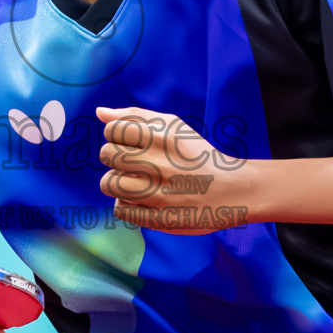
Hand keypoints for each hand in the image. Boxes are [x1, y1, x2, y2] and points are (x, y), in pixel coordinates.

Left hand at [95, 105, 250, 234]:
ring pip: (108, 183)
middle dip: (115, 158)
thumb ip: (136, 116)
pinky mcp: (159, 219)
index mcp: (165, 137)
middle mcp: (161, 164)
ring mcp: (160, 194)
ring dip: (117, 183)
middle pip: (106, 155)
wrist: (233, 191)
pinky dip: (126, 204)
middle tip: (135, 164)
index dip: (117, 136)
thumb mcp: (175, 127)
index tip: (133, 143)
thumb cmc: (197, 155)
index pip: (113, 130)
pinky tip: (143, 200)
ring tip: (136, 183)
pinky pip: (119, 209)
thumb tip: (99, 113)